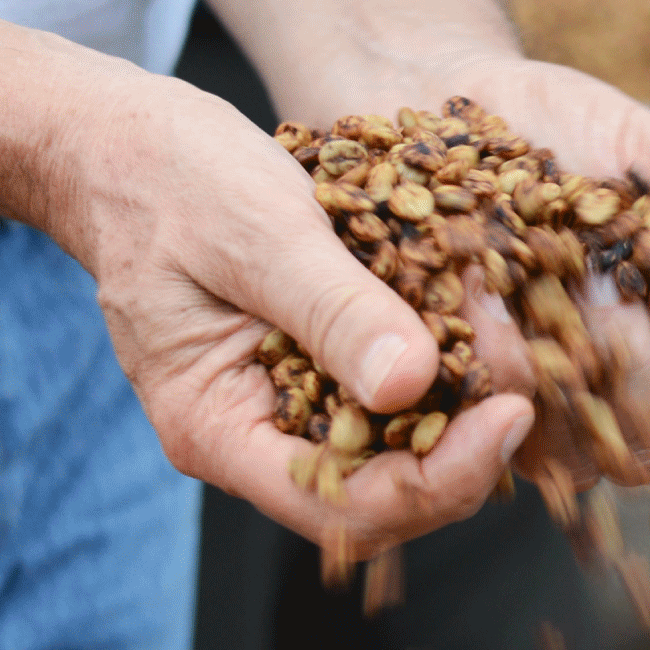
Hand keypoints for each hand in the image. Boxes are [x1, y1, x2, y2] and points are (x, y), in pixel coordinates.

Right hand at [46, 66, 534, 553]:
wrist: (121, 144)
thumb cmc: (166, 178)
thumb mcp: (258, 232)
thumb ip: (333, 309)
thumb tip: (414, 384)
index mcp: (217, 431)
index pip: (341, 506)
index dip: (436, 481)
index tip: (507, 416)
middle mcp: (253, 440)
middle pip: (376, 499)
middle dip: (459, 462)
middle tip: (529, 396)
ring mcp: (283, 410)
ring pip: (389, 457)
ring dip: (456, 424)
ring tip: (518, 371)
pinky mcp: (312, 372)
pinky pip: (385, 402)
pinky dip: (437, 378)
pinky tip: (484, 339)